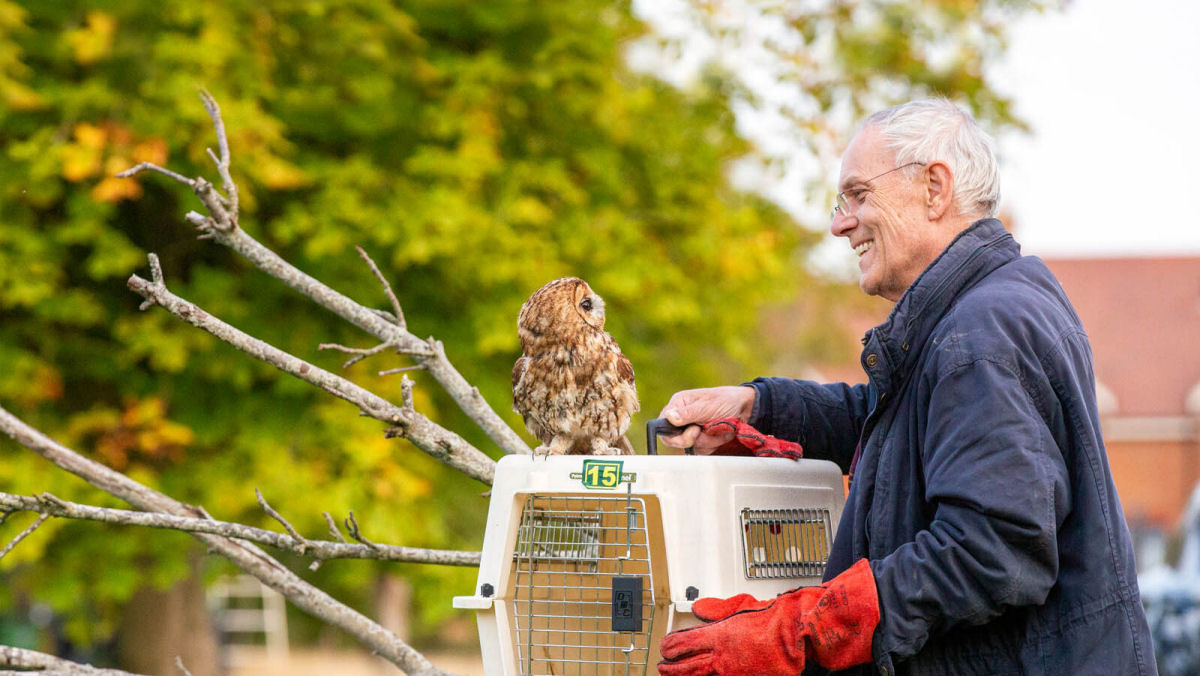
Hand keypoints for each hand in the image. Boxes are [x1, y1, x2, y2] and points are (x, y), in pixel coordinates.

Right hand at [658, 386, 755, 453]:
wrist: (746, 409)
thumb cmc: (726, 400)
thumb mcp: (707, 406)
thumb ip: (688, 413)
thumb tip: (669, 417)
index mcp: (678, 404)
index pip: (662, 424)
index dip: (673, 433)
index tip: (692, 432)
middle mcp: (681, 418)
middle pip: (673, 439)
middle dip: (692, 439)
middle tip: (703, 431)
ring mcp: (690, 430)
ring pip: (689, 446)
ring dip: (707, 441)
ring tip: (717, 428)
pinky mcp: (700, 440)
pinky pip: (700, 450)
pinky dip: (712, 445)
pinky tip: (719, 435)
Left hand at [658, 559, 878, 675]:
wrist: (798, 636)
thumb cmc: (775, 620)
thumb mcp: (741, 605)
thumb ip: (717, 608)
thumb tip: (699, 608)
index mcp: (716, 636)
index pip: (680, 645)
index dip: (668, 648)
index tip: (665, 647)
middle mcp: (720, 659)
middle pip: (684, 669)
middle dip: (670, 669)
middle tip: (662, 667)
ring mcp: (731, 675)